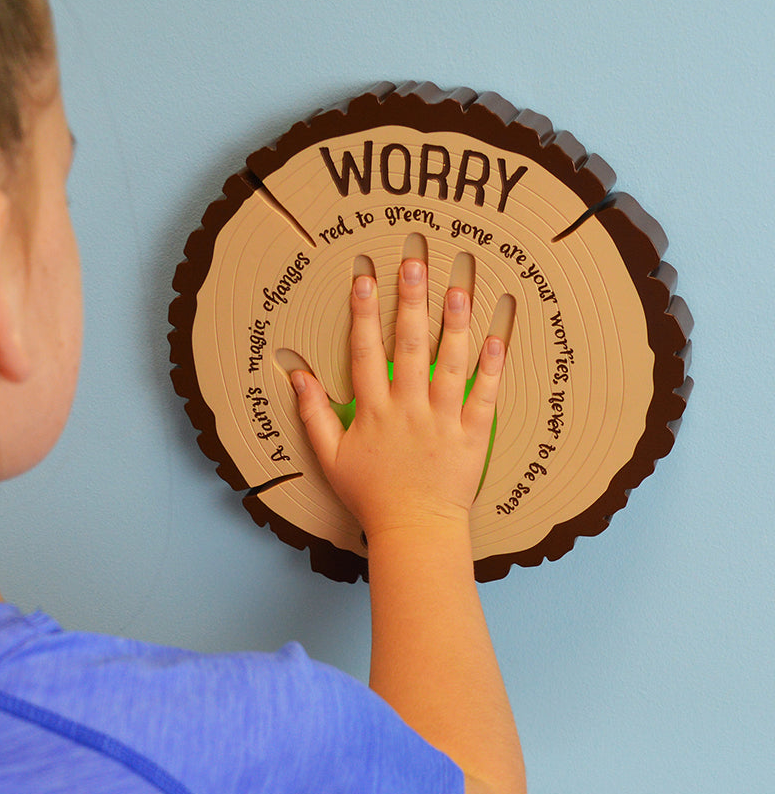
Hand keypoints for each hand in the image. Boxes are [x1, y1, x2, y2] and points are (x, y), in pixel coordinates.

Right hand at [291, 258, 504, 540]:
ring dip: (453, 325)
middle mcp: (408, 410)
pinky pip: (484, 398)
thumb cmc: (371, 496)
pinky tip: (496, 339)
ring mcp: (442, 422)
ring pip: (449, 365)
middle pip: (408, 347)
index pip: (365, 353)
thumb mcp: (330, 457)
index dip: (363, 314)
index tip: (365, 278)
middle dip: (410, 302)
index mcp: (373, 412)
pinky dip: (491, 370)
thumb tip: (297, 376)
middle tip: (415, 262)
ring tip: (458, 287)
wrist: (413, 531)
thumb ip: (313, 414)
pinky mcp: (472, 437)